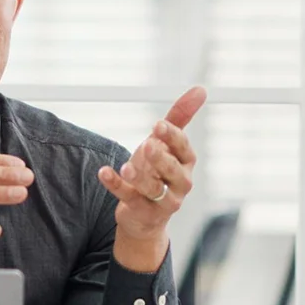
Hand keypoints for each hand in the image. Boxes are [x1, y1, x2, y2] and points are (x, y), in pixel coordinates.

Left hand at [97, 87, 206, 271]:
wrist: (146, 215)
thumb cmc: (157, 172)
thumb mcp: (166, 143)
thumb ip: (179, 117)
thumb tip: (200, 89)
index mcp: (186, 162)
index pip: (183, 148)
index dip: (171, 136)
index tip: (157, 125)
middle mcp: (180, 183)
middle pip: (173, 171)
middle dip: (161, 159)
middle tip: (147, 146)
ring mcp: (163, 201)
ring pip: (154, 188)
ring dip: (140, 177)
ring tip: (127, 167)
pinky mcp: (143, 212)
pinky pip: (129, 198)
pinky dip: (115, 185)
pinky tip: (104, 172)